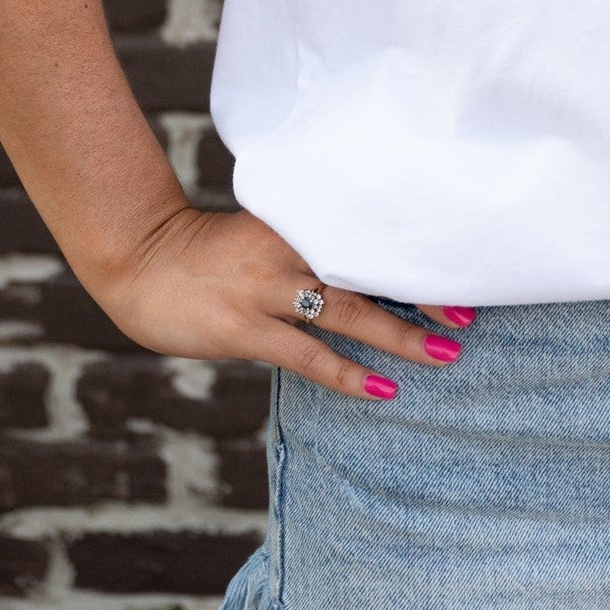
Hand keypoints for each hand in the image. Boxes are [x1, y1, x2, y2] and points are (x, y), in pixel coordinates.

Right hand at [86, 203, 472, 399]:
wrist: (140, 260)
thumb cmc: (209, 252)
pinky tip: (382, 389)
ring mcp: (265, 289)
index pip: (366, 233)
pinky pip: (306, 354)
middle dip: (421, 294)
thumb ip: (308, 243)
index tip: (458, 261)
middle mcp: (287, 250)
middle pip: (368, 269)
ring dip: (399, 335)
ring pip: (347, 311)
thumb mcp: (263, 234)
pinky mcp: (245, 328)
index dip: (413, 251)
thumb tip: (363, 260)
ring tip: (444, 354)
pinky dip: (346, 373)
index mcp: (295, 221)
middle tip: (468, 313)